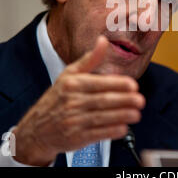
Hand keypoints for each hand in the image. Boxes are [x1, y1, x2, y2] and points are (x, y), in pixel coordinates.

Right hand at [13, 36, 144, 165]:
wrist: (36, 128)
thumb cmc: (57, 98)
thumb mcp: (69, 74)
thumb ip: (90, 59)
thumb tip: (103, 40)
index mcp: (72, 84)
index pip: (98, 84)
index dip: (118, 85)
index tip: (133, 85)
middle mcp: (72, 102)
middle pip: (103, 101)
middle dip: (124, 101)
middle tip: (140, 100)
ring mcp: (73, 121)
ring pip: (102, 118)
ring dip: (122, 116)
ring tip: (137, 114)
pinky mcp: (76, 138)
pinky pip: (98, 134)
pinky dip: (112, 131)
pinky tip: (124, 127)